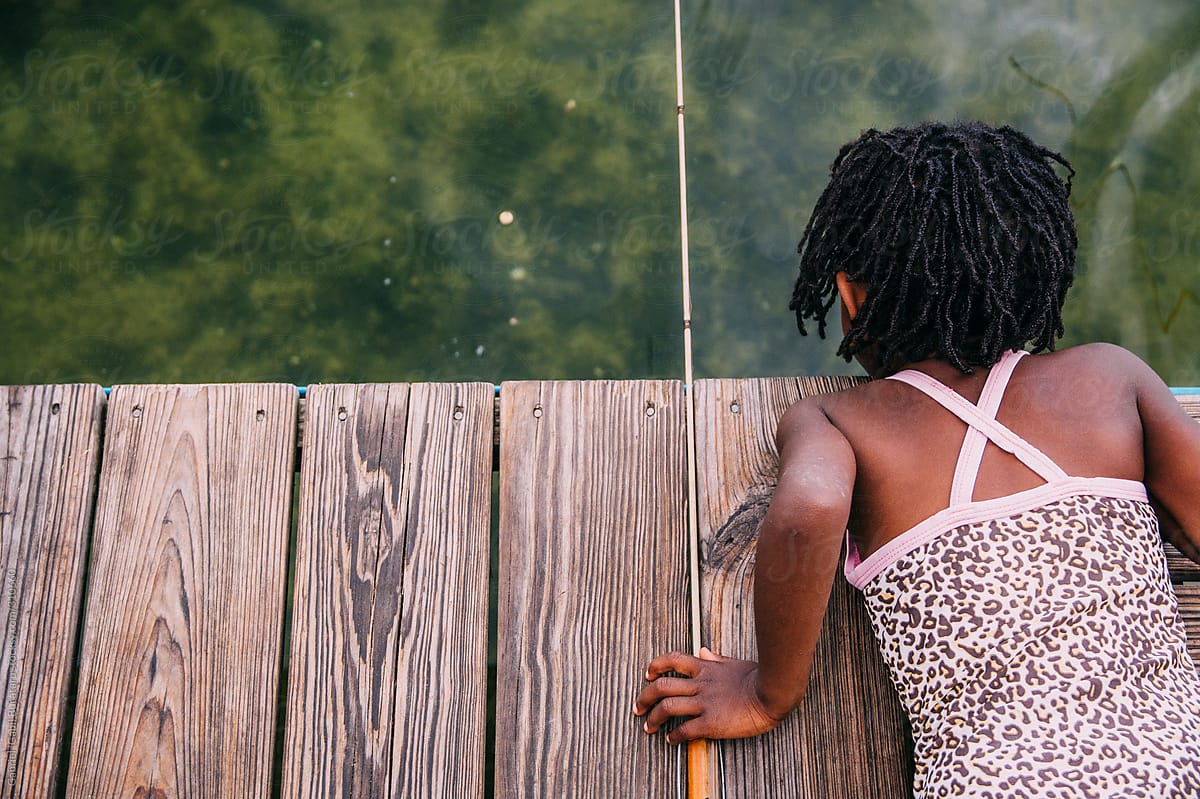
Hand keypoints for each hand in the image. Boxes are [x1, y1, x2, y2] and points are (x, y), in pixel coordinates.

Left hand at [632, 647, 784, 744]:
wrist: (773, 692)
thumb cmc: (759, 678)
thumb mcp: (735, 663)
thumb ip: (716, 659)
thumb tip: (703, 651)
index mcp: (706, 669)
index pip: (673, 660)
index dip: (656, 666)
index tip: (648, 674)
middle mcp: (700, 685)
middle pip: (662, 686)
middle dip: (645, 697)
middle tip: (638, 707)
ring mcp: (704, 703)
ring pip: (667, 708)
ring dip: (653, 719)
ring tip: (648, 727)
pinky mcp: (711, 722)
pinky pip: (685, 730)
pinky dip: (674, 736)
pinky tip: (671, 740)